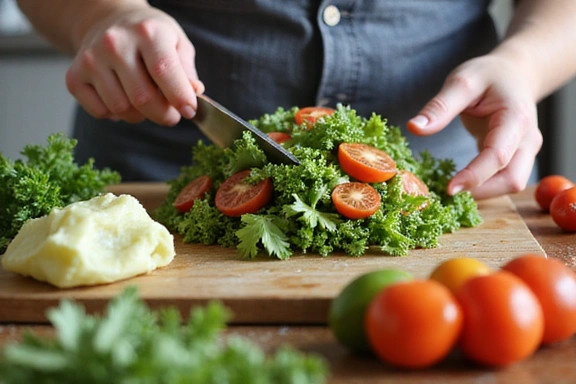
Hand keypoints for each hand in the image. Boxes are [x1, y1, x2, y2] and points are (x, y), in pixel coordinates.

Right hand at [65, 5, 203, 125]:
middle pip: (143, 98)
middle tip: (171, 115)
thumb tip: (194, 94)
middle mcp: (115, 43)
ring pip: (121, 109)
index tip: (190, 111)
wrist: (107, 21)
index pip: (164, 71)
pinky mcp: (74, 76)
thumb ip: (187, 71)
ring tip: (146, 103)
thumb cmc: (149, 36)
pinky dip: (116, 115)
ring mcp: (91, 59)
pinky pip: (100, 112)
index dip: (180, 98)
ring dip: (140, 116)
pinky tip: (123, 98)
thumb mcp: (176, 42)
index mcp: (147, 32)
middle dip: (164, 115)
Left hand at [407, 54, 542, 198]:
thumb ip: (440, 106)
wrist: (514, 73)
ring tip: (450, 188)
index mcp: (515, 118)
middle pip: (512, 179)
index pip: (498, 156)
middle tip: (445, 191)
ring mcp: (524, 150)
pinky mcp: (516, 158)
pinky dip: (483, 186)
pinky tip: (459, 183)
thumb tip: (414, 128)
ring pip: (510, 184)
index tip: (449, 188)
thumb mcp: (462, 81)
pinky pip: (502, 179)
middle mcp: (526, 139)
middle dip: (481, 192)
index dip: (474, 176)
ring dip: (483, 193)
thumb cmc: (488, 75)